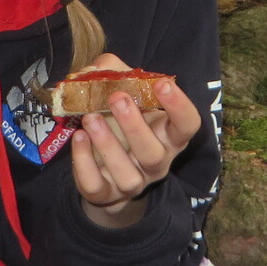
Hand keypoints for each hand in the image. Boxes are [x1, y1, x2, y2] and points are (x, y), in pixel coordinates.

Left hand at [68, 53, 201, 228]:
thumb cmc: (119, 122)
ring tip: (90, 117)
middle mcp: (157, 162)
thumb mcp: (120, 92)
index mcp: (168, 135)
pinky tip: (78, 137)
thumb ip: (110, 73)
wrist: (105, 169)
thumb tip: (93, 70)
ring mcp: (133, 182)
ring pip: (128, 175)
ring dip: (108, 145)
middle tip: (117, 97)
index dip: (179, 106)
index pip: (188, 125)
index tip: (162, 83)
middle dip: (135, 126)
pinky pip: (97, 186)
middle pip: (154, 153)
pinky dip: (84, 163)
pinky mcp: (106, 194)